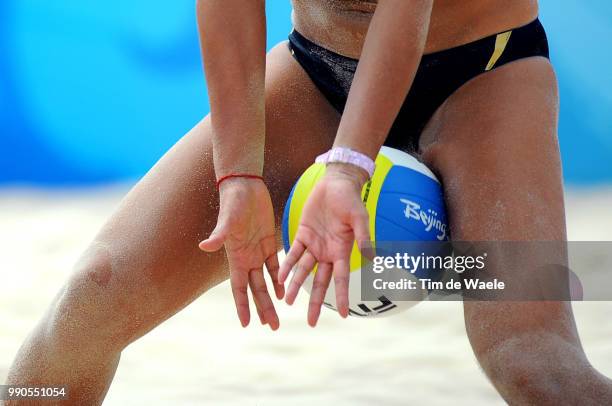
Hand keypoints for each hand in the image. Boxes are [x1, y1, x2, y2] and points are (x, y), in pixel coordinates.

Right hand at [199, 178, 282, 329]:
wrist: (244, 185)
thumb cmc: (233, 201)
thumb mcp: (227, 219)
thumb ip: (219, 235)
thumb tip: (204, 246)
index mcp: (236, 256)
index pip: (239, 288)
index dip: (242, 305)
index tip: (247, 324)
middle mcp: (247, 258)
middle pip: (255, 289)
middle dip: (263, 308)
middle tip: (272, 326)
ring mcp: (258, 251)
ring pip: (266, 280)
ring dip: (271, 298)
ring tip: (278, 316)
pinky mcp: (269, 241)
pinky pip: (276, 264)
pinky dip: (280, 277)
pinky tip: (286, 291)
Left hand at [278, 163, 370, 325]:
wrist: (336, 183)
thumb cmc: (351, 199)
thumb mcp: (360, 217)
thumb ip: (363, 237)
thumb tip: (372, 257)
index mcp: (343, 251)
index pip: (342, 279)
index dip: (342, 297)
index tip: (343, 316)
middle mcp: (328, 252)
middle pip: (320, 282)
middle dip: (316, 302)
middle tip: (311, 323)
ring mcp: (314, 245)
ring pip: (303, 271)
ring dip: (295, 286)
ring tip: (287, 302)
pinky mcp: (302, 234)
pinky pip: (293, 253)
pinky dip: (287, 265)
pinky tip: (280, 278)